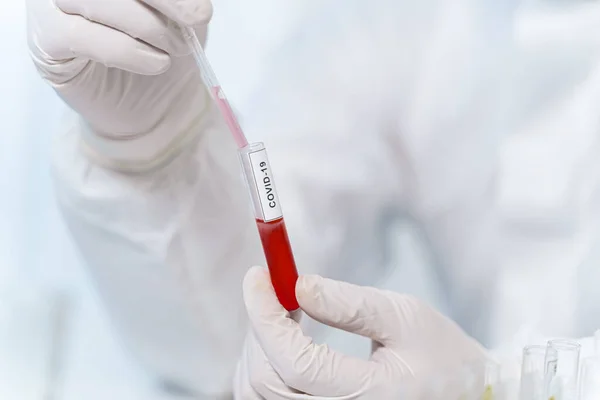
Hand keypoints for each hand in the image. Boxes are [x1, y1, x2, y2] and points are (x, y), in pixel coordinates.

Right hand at [26, 0, 212, 165]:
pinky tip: (155, 63)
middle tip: (195, 22)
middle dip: (163, 0)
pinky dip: (126, 51)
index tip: (201, 11)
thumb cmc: (163, 48)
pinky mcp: (46, 41)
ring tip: (175, 49)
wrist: (152, 103)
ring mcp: (50, 5)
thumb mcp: (180, 15)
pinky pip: (80, 37)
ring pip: (94, 0)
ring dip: (147, 26)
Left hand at [234, 266, 489, 398]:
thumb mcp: (406, 318)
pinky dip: (266, 367)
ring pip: (260, 395)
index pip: (296, 362)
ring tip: (283, 313)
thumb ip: (350, 304)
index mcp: (372, 396)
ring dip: (259, 347)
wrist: (463, 397)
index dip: (265, 315)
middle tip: (271, 289)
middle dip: (259, 328)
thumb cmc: (443, 358)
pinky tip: (285, 342)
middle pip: (268, 383)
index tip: (257, 275)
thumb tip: (298, 285)